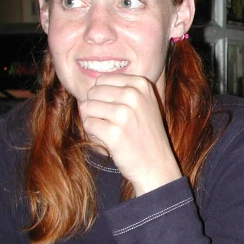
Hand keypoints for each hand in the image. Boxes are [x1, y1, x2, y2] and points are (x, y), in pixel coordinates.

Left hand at [78, 74, 181, 194]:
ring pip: (87, 107)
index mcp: (141, 85)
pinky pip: (88, 125)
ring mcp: (124, 114)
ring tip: (108, 131)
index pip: (102, 80)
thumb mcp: (143, 103)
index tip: (115, 110)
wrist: (156, 163)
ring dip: (92, 121)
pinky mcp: (115, 133)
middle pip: (92, 92)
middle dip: (95, 108)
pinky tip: (108, 141)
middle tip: (109, 123)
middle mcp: (134, 96)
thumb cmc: (144, 133)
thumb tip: (91, 87)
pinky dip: (93, 134)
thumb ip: (122, 89)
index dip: (102, 96)